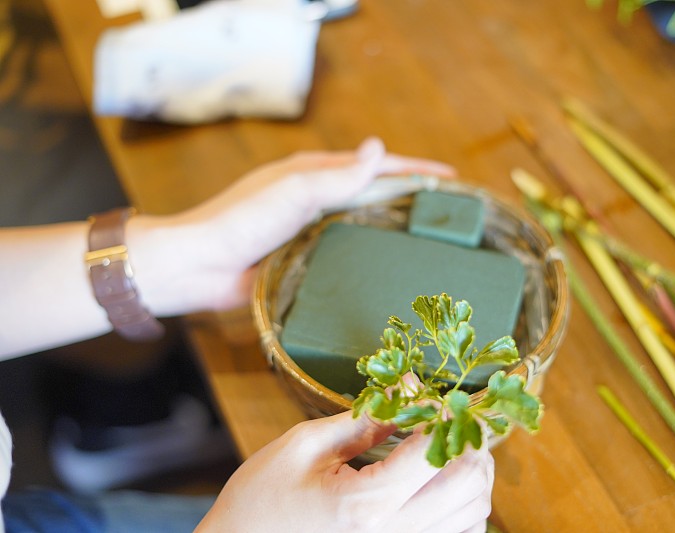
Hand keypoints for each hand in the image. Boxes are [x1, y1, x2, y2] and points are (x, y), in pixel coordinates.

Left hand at [127, 137, 453, 315]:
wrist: (199, 265)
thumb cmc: (242, 220)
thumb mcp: (294, 191)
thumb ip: (338, 175)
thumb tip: (378, 148)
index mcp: (313, 173)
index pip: (375, 166)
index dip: (415, 170)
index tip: (451, 178)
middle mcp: (315, 198)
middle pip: (374, 191)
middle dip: (412, 195)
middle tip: (449, 210)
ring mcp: (311, 229)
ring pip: (364, 222)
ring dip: (395, 224)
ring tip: (430, 239)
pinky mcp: (305, 258)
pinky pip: (347, 252)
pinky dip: (372, 253)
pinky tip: (389, 268)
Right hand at [195, 412, 493, 532]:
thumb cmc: (259, 501)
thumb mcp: (303, 446)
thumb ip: (362, 419)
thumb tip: (407, 390)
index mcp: (364, 504)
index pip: (432, 451)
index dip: (444, 414)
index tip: (437, 396)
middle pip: (468, 486)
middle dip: (470, 442)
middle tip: (451, 418)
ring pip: (474, 515)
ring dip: (474, 475)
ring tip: (450, 447)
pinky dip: (465, 508)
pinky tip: (441, 486)